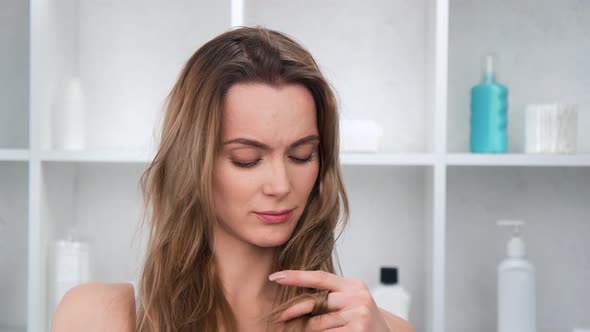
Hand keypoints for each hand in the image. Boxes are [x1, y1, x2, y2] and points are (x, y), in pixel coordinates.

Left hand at [268, 270, 390, 331]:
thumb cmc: (364, 321)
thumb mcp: (352, 302)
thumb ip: (331, 295)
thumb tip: (297, 296)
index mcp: (353, 286)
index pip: (320, 277)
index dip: (296, 276)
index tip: (276, 276)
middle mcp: (357, 298)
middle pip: (314, 302)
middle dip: (293, 310)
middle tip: (277, 316)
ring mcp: (358, 316)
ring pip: (317, 324)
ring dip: (310, 330)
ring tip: (317, 330)